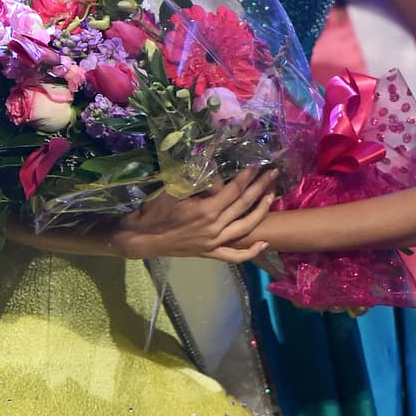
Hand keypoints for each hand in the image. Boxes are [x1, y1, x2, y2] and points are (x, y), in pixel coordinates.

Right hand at [112, 167, 276, 261]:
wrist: (142, 238)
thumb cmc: (155, 211)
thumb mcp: (173, 188)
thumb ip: (195, 176)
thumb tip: (213, 160)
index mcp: (206, 210)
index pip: (234, 190)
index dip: (248, 176)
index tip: (258, 164)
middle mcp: (215, 228)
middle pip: (244, 205)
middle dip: (261, 187)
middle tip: (273, 173)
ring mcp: (214, 243)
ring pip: (246, 228)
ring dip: (262, 211)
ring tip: (272, 196)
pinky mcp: (210, 253)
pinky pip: (235, 256)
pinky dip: (251, 251)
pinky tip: (265, 243)